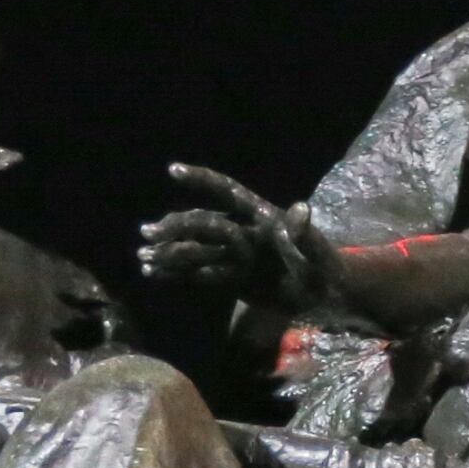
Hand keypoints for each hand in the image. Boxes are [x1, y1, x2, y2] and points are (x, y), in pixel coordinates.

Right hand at [139, 164, 338, 309]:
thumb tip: (301, 208)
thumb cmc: (325, 268)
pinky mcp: (233, 277)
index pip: (228, 192)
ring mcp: (236, 255)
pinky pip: (200, 272)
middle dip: (176, 227)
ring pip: (196, 247)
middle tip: (148, 234)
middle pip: (203, 223)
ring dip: (170, 250)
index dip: (202, 180)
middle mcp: (244, 231)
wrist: (324, 297)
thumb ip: (306, 235)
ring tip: (143, 256)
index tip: (172, 170)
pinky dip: (178, 273)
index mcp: (262, 217)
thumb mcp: (319, 254)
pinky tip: (154, 274)